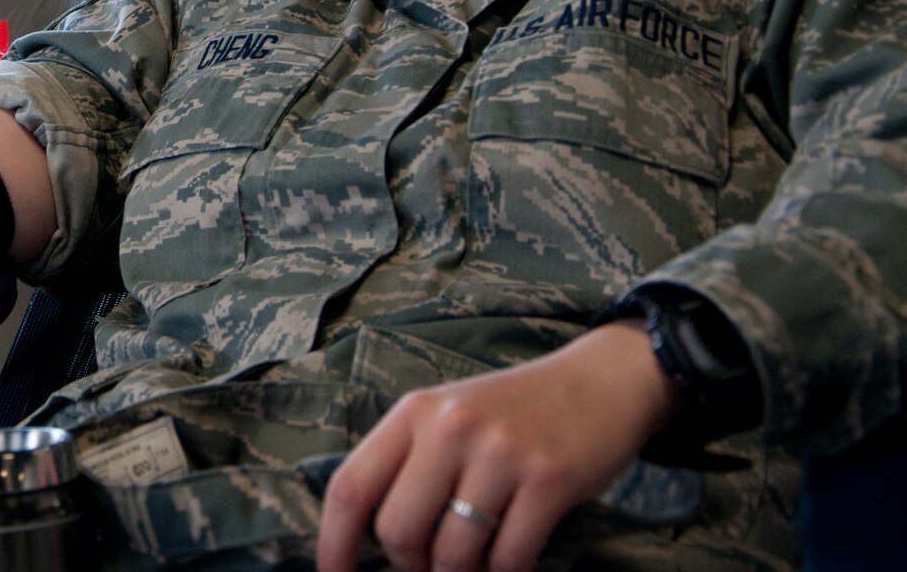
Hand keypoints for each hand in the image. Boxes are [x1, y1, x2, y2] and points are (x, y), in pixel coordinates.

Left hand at [315, 322, 676, 571]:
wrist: (601, 381)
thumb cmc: (514, 412)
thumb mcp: (448, 418)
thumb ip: (409, 464)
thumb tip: (373, 538)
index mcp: (414, 413)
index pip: (351, 486)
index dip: (334, 543)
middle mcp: (450, 428)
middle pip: (397, 531)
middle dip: (409, 567)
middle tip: (430, 567)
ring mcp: (500, 453)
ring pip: (453, 554)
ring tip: (474, 563)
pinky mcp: (549, 480)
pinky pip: (509, 558)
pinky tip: (509, 563)